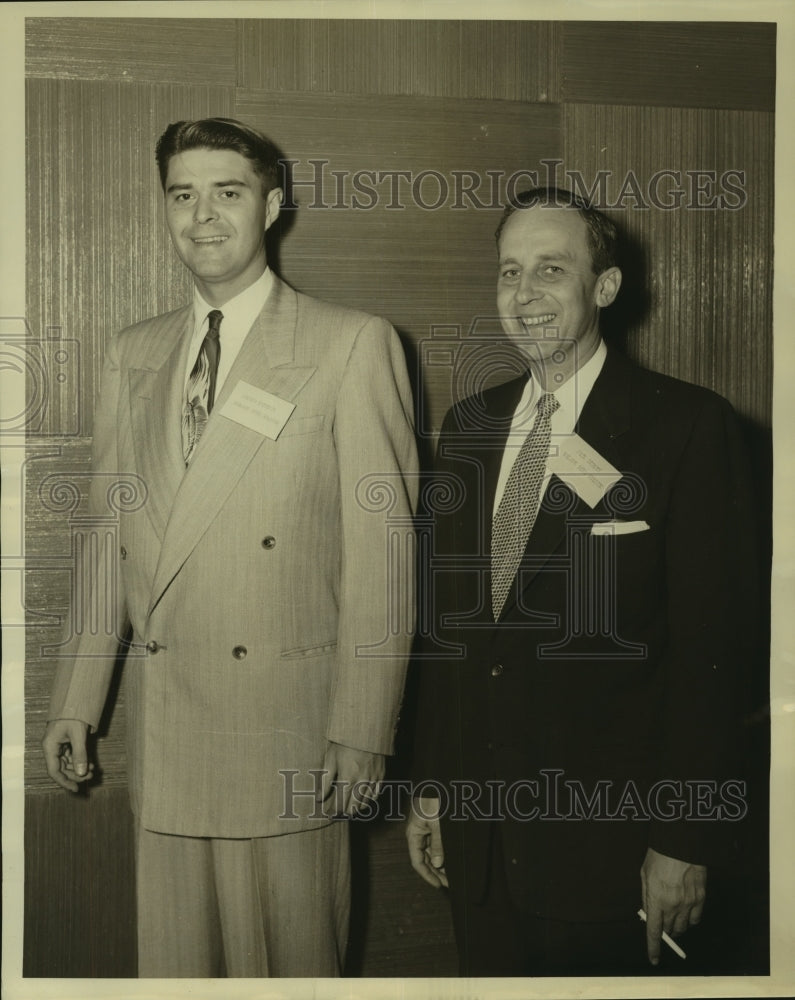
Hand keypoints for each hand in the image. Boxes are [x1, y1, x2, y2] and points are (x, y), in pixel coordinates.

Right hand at [42, 719, 93, 791]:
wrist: (74, 698)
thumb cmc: (73, 714)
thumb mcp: (78, 734)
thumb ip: (80, 754)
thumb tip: (82, 773)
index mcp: (50, 746)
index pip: (54, 771)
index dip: (64, 781)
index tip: (76, 788)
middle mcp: (52, 747)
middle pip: (61, 768)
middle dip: (75, 774)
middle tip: (91, 777)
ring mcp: (58, 744)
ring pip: (67, 763)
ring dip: (79, 768)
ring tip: (93, 770)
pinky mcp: (65, 741)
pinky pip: (71, 755)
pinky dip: (80, 760)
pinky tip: (90, 763)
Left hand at [317, 741, 384, 815]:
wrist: (365, 730)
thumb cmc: (344, 743)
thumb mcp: (330, 759)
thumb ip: (325, 780)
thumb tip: (319, 798)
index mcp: (347, 779)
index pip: (341, 805)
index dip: (334, 812)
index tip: (329, 814)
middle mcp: (361, 782)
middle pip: (353, 807)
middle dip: (344, 813)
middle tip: (338, 812)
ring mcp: (373, 779)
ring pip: (365, 803)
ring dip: (356, 808)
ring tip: (348, 807)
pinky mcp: (381, 775)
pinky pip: (375, 794)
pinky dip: (368, 800)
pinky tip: (362, 799)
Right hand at [406, 795, 447, 887]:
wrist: (438, 781)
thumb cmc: (434, 799)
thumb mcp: (437, 823)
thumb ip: (437, 843)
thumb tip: (437, 863)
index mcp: (414, 833)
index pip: (417, 861)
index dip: (427, 875)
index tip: (439, 885)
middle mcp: (417, 833)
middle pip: (424, 859)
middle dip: (436, 872)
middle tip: (449, 883)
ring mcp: (424, 829)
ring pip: (431, 852)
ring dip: (440, 863)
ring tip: (452, 874)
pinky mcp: (432, 824)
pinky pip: (435, 842)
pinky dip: (442, 852)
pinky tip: (450, 859)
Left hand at [640, 847, 705, 964]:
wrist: (681, 842)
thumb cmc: (659, 856)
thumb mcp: (644, 875)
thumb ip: (647, 897)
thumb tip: (649, 915)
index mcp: (656, 899)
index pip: (654, 932)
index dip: (653, 948)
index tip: (653, 959)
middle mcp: (673, 905)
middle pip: (669, 930)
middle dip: (663, 931)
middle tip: (661, 924)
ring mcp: (689, 903)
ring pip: (683, 927)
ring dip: (676, 927)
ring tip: (672, 918)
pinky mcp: (701, 897)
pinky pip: (696, 918)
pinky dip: (690, 921)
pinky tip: (686, 914)